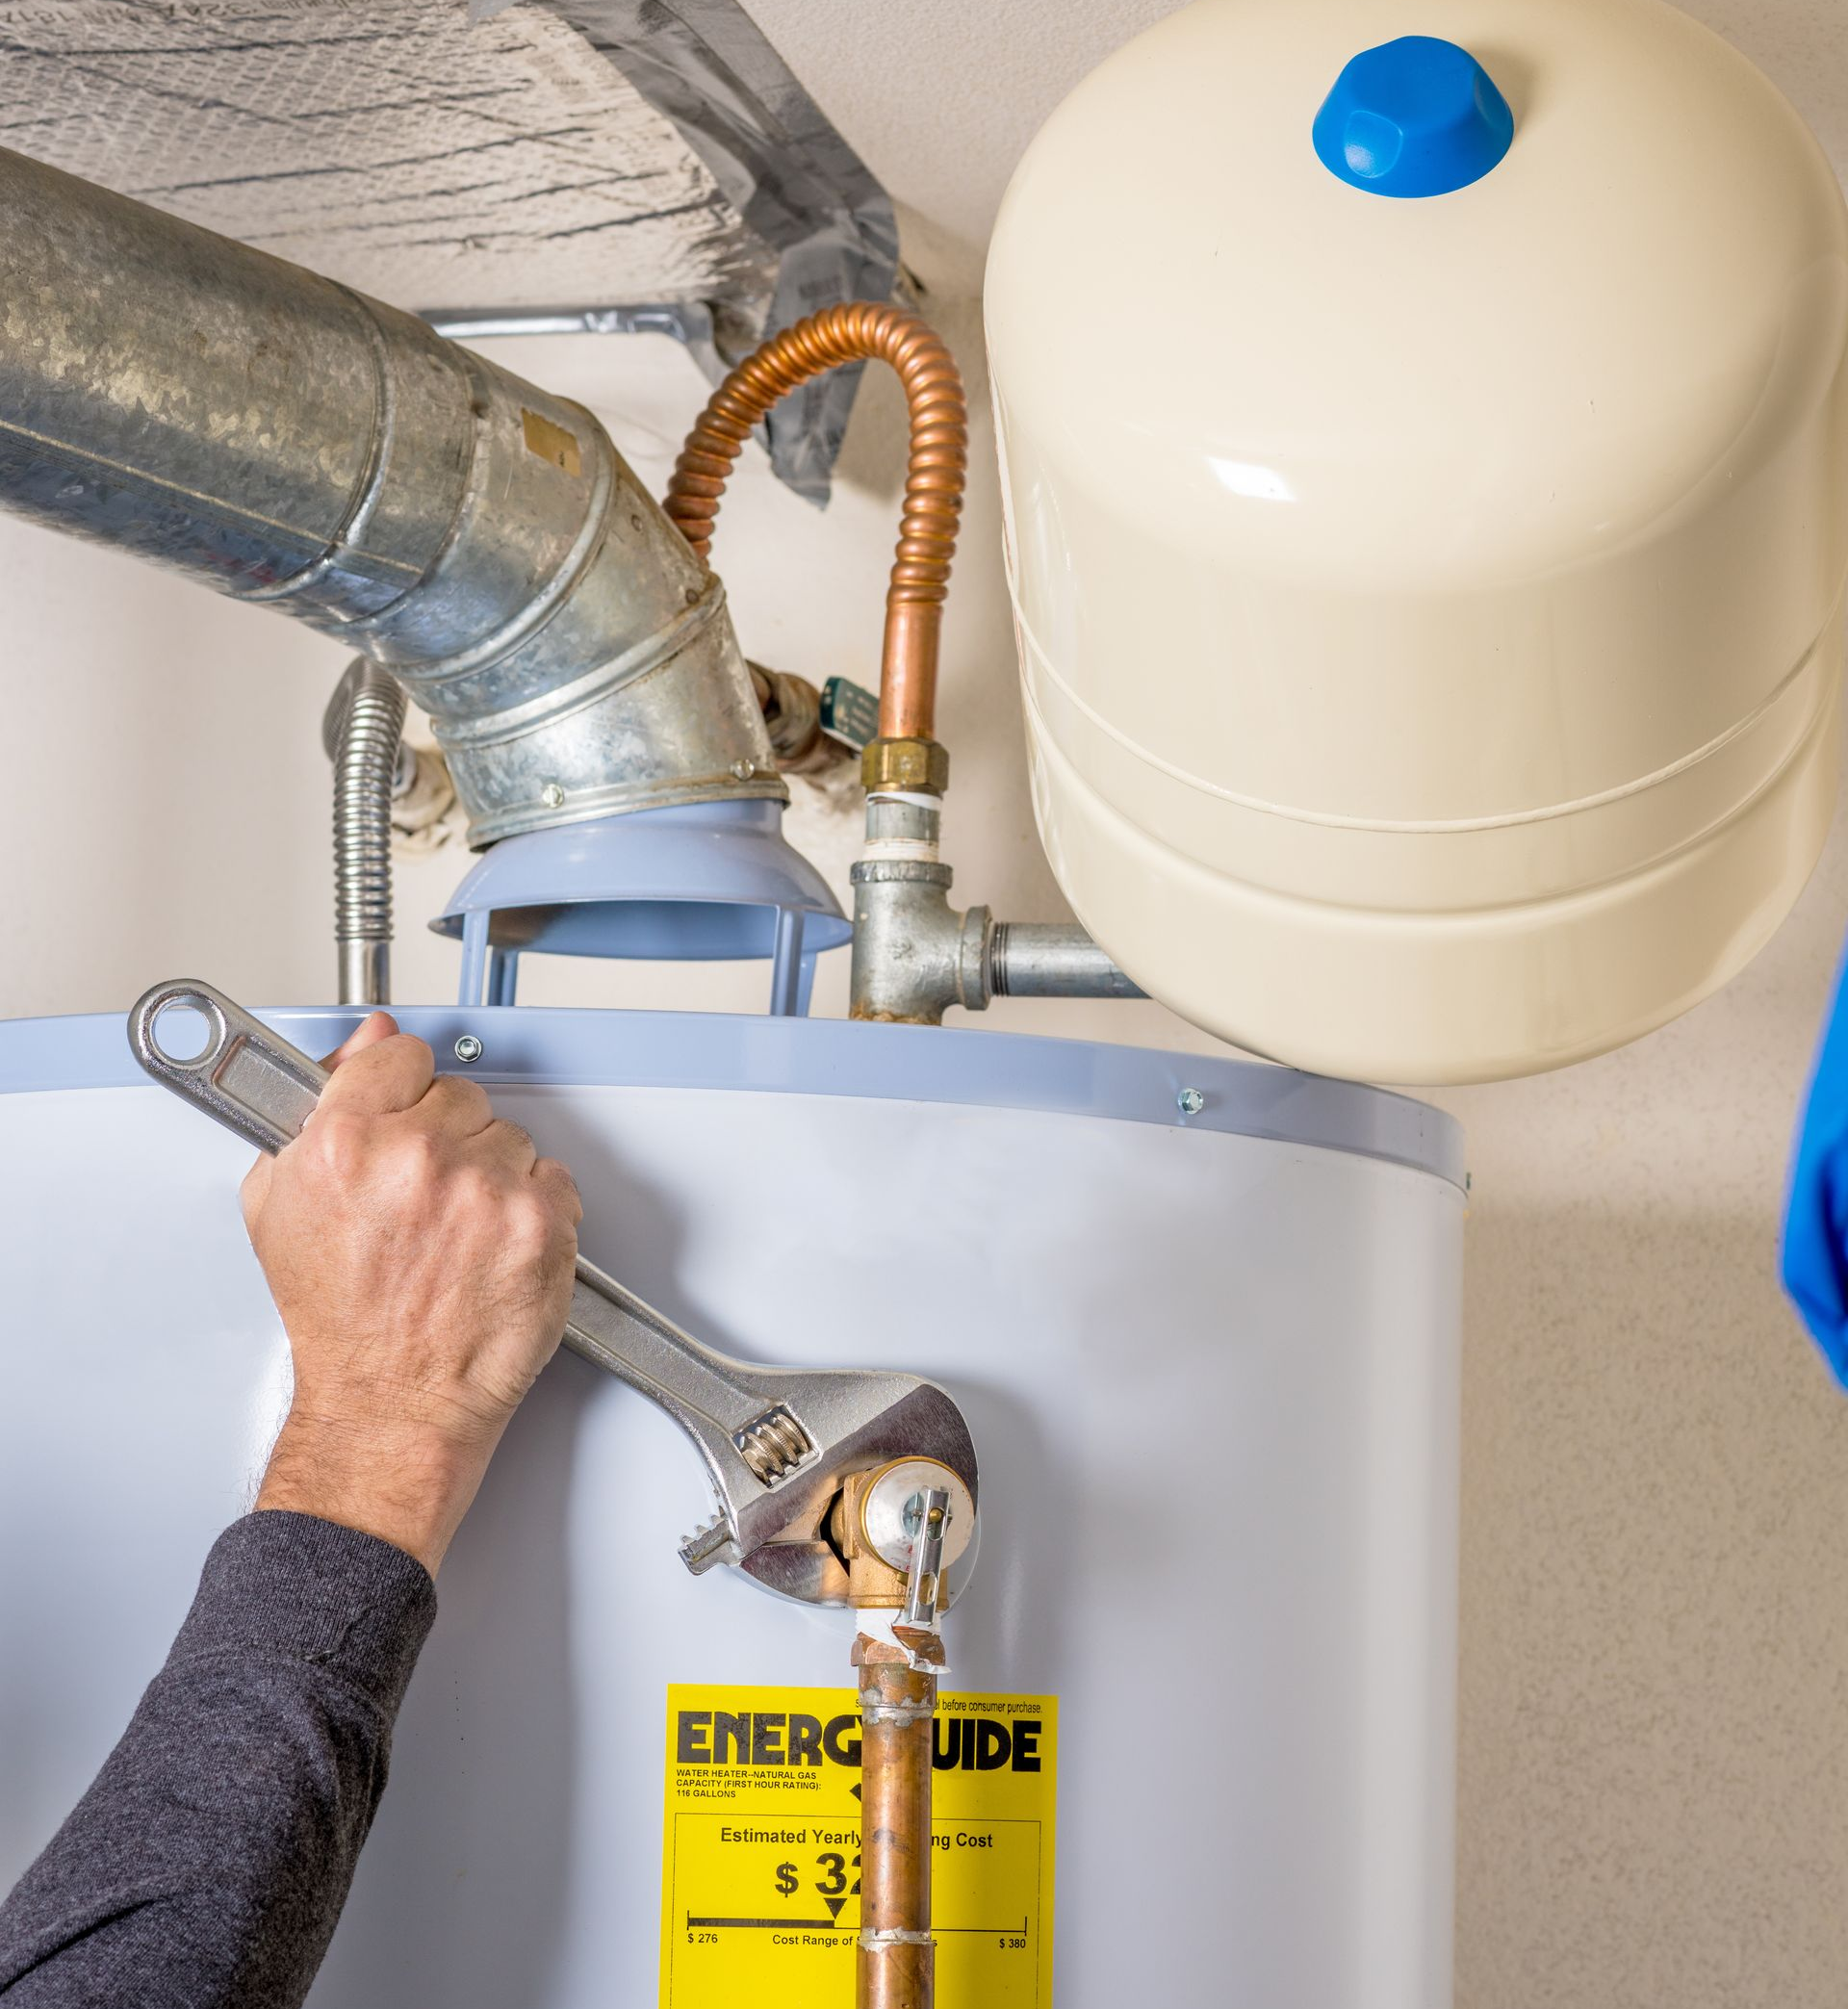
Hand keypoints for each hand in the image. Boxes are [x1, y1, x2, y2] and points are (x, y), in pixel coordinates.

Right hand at [240, 1013, 581, 1573]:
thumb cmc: (339, 1321)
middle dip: (445, 1138)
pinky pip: (553, 1178)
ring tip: (455, 1233)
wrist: (391, 1403)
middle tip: (423, 1199)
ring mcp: (486, 1190)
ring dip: (490, 1175)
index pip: (400, 1054)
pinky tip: (493, 1246)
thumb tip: (366, 1043)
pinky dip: (532, 1208)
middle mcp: (419, 1158)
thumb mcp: (281, 1203)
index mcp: (346, 1141)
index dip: (401, 1089)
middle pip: (459, 1096)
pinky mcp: (541, 1223)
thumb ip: (319, 1106)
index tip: (404, 1114)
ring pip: (509, 1137)